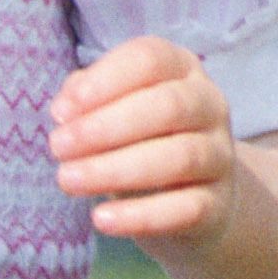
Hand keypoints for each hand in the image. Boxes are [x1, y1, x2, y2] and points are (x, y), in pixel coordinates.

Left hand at [48, 37, 237, 246]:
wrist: (192, 199)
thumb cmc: (140, 140)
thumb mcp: (112, 109)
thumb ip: (86, 98)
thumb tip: (65, 109)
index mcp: (181, 69)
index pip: (150, 59)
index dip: (104, 82)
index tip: (60, 112)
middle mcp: (209, 105)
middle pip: (168, 106)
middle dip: (105, 127)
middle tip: (58, 147)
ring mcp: (220, 155)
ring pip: (179, 157)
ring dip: (115, 169)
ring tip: (67, 180)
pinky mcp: (218, 203)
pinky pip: (185, 208)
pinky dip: (140, 216)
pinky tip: (101, 218)